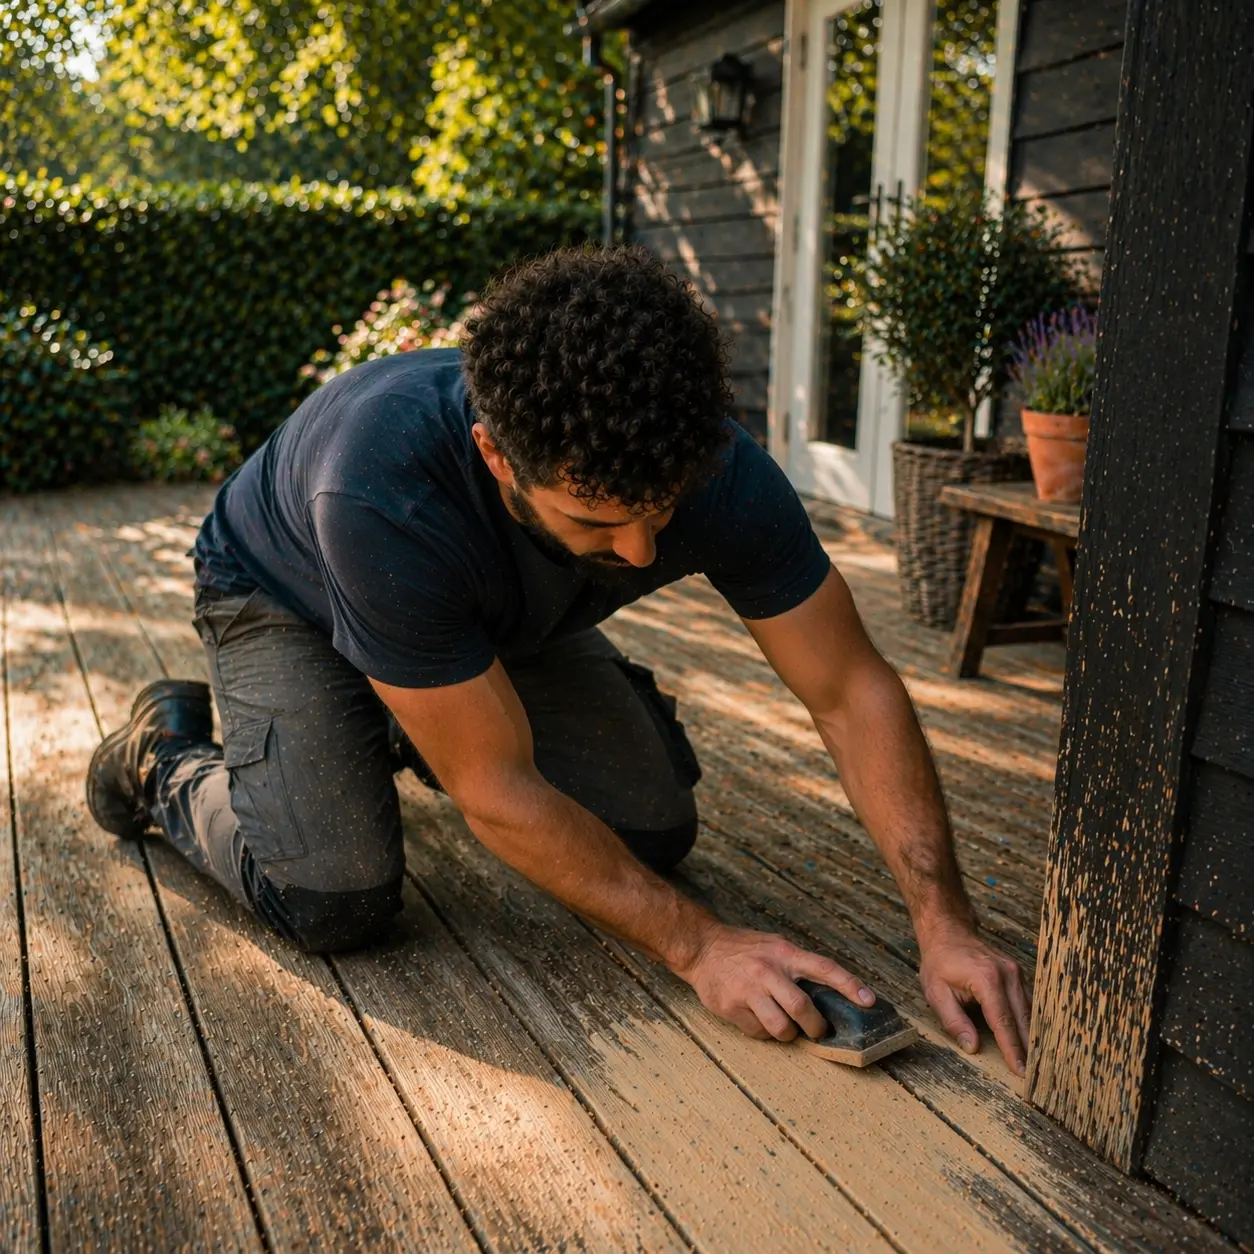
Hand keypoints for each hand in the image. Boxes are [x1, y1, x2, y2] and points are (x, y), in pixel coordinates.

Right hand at [676, 923, 875, 1041]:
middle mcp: (768, 971)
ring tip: (787, 1027)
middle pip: (803, 1008)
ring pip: (781, 1028)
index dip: (849, 985)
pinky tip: (759, 1018)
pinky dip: (764, 1032)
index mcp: (785, 954)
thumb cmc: (746, 949)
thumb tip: (830, 993)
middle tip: (818, 1029)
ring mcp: (749, 990)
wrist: (703, 948)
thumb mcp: (776, 947)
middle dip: (816, 1026)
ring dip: (789, 1034)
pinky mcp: (732, 1007)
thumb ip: (799, 966)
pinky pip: (758, 1033)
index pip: (824, 968)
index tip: (868, 1000)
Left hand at [918, 919, 1030, 1074]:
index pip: (1003, 1022)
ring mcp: (1016, 972)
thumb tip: (972, 1047)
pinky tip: (1033, 1040)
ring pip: (1030, 1011)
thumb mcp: (936, 991)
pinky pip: (1028, 1002)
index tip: (1020, 1071)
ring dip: (1034, 1036)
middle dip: (1029, 1048)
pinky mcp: (1018, 974)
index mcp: (987, 980)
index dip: (1012, 1049)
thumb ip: (954, 1020)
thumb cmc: (940, 962)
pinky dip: (1031, 1022)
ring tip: (1039, 1062)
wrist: (948, 932)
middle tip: (1037, 1075)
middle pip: (1023, 1019)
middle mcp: (1007, 975)